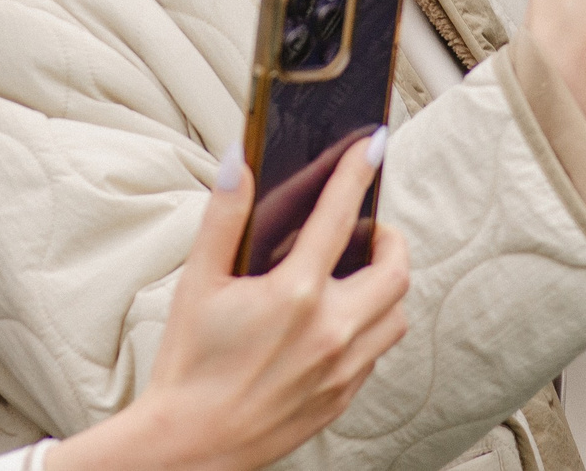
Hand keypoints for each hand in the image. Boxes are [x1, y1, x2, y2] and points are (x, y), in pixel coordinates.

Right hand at [50, 137, 411, 470]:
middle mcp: (330, 332)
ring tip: (360, 272)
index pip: (339, 216)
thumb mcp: (197, 282)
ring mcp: (342, 370)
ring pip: (396, 316)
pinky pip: (377, 352)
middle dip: (391, 238)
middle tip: (370, 226)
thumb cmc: (188, 366)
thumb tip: (237, 162)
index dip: (357, 173)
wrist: (190, 447)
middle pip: (395, 270)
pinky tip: (341, 318)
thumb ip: (223, 217)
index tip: (373, 144)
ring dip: (387, 286)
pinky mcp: (342, 398)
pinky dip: (372, 325)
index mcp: (294, 295)